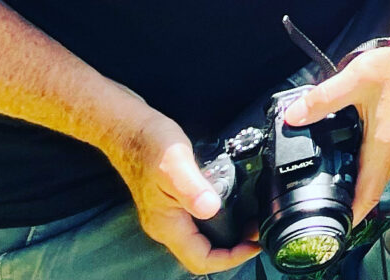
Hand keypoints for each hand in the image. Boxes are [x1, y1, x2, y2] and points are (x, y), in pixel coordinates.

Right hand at [104, 105, 260, 272]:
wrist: (131, 131)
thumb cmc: (150, 145)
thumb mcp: (176, 164)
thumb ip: (193, 188)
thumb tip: (210, 209)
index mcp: (166, 225)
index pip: (200, 259)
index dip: (229, 258)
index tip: (254, 244)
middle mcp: (166, 226)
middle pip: (202, 254)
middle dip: (233, 249)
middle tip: (259, 230)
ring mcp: (169, 216)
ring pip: (201, 240)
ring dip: (228, 236)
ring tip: (253, 219)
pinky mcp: (173, 203)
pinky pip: (198, 223)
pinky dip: (220, 221)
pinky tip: (235, 205)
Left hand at [281, 45, 389, 236]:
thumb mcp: (353, 78)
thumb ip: (321, 100)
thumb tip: (292, 116)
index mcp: (384, 146)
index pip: (367, 195)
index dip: (350, 216)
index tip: (333, 228)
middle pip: (372, 190)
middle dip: (351, 201)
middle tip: (325, 205)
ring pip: (381, 179)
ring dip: (362, 185)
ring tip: (338, 185)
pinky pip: (389, 167)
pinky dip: (373, 171)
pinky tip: (358, 161)